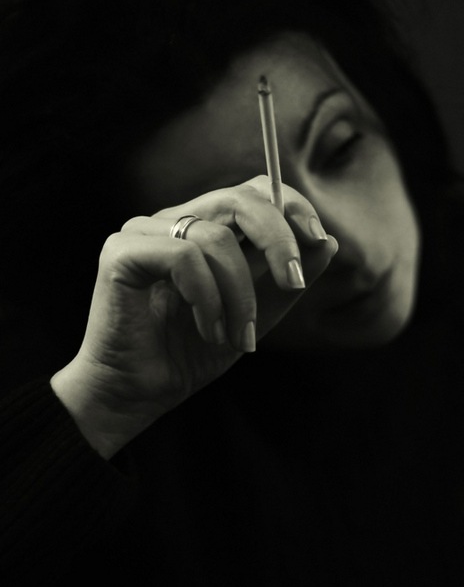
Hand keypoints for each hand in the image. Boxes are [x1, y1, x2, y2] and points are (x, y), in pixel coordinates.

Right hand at [51, 176, 337, 457]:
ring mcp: (143, 232)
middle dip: (278, 239)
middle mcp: (173, 222)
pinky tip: (207, 330)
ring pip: (215, 237)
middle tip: (296, 282)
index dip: (289, 205)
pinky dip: (207, 299)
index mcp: (202, 228)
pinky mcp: (121, 251)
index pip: (251, 192)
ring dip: (240, 294)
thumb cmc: (190, 353)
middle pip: (238, 199)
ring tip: (237, 335)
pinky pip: (184, 257)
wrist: (138, 394)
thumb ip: (284, 280)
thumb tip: (329, 242)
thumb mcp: (254, 315)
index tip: (318, 239)